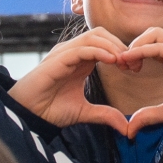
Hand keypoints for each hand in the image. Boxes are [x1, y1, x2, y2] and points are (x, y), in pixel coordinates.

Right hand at [6, 28, 133, 134]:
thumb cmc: (49, 109)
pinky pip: (81, 48)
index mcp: (80, 60)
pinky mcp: (57, 59)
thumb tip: (126, 128)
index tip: (135, 69)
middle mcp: (72, 52)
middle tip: (133, 64)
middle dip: (121, 46)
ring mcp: (64, 53)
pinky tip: (112, 61)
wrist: (27, 114)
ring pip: (93, 37)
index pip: (106, 44)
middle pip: (102, 34)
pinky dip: (99, 51)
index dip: (123, 52)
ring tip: (124, 62)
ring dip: (113, 46)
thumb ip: (104, 115)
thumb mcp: (84, 112)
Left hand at [118, 27, 162, 133]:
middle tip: (122, 63)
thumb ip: (148, 115)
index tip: (123, 67)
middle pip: (152, 34)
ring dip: (137, 45)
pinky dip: (142, 50)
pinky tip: (130, 58)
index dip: (135, 52)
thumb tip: (130, 129)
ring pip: (155, 33)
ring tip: (126, 60)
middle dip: (134, 45)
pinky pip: (160, 45)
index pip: (152, 44)